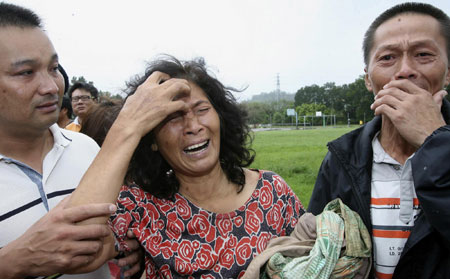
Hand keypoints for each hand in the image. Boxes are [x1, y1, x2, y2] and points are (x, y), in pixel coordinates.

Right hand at [0, 197, 115, 277]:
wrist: (22, 256)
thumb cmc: (37, 235)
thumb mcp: (49, 216)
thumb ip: (64, 204)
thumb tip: (77, 192)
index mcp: (60, 218)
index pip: (86, 210)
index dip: (102, 208)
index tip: (112, 207)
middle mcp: (63, 233)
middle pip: (96, 230)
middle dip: (104, 230)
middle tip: (105, 230)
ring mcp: (65, 248)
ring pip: (94, 245)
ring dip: (98, 244)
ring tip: (95, 242)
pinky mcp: (66, 262)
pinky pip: (87, 258)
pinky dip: (90, 256)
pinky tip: (87, 252)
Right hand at [115, 71, 189, 138]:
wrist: (129, 124)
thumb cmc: (128, 115)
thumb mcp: (132, 99)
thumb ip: (139, 94)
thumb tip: (139, 93)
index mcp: (145, 86)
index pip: (158, 74)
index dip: (166, 76)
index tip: (169, 79)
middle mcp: (154, 89)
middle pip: (173, 80)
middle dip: (181, 82)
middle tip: (185, 87)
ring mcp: (161, 98)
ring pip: (179, 86)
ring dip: (186, 89)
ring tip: (188, 93)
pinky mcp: (166, 109)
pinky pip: (181, 104)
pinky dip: (185, 106)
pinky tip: (186, 109)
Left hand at [117, 230, 143, 277]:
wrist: (134, 248)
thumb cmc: (126, 239)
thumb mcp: (123, 233)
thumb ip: (120, 229)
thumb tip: (109, 221)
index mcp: (137, 236)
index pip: (137, 233)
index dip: (134, 234)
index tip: (128, 233)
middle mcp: (140, 244)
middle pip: (136, 244)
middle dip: (129, 246)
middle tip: (121, 247)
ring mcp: (141, 253)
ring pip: (136, 256)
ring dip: (128, 260)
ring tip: (119, 263)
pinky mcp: (141, 262)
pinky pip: (138, 267)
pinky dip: (132, 270)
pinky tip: (125, 274)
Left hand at [370, 80, 446, 146]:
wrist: (433, 137)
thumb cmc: (435, 125)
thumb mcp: (437, 108)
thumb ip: (437, 99)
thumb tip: (442, 92)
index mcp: (422, 94)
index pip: (404, 83)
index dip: (392, 84)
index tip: (385, 88)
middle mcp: (413, 98)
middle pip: (392, 90)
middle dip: (381, 93)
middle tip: (376, 98)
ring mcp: (405, 107)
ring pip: (385, 98)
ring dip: (377, 102)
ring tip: (374, 106)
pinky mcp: (398, 117)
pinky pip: (383, 108)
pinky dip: (377, 109)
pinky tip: (377, 113)